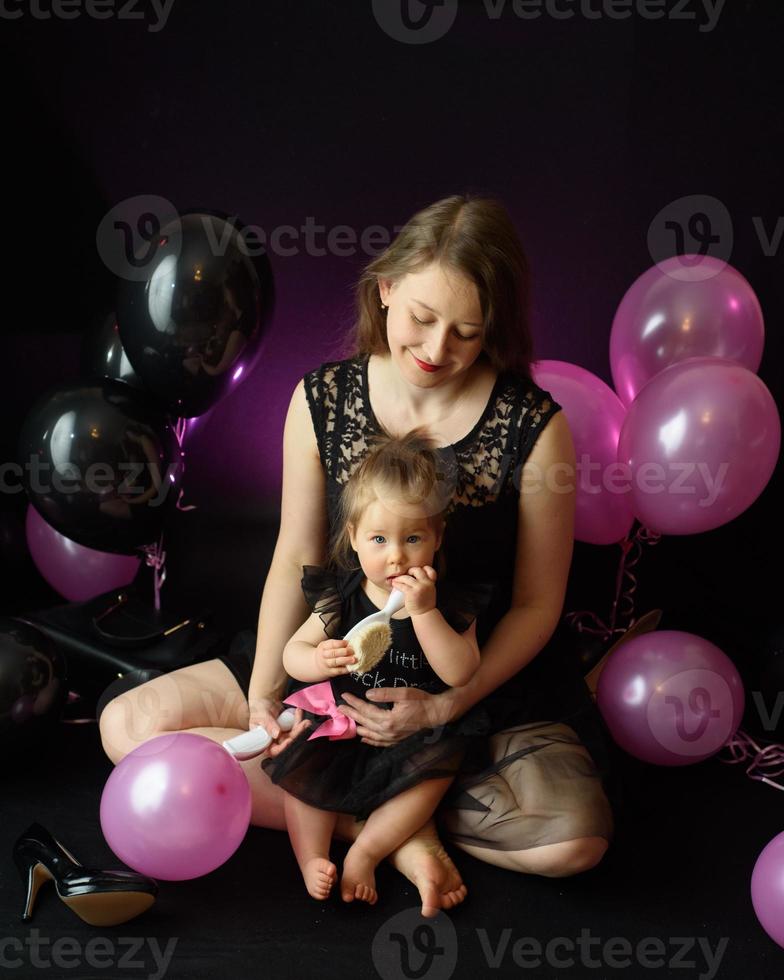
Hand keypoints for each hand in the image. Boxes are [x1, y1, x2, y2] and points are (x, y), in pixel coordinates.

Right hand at [247, 696, 310, 757]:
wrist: (264, 702)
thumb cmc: (258, 710)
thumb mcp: (261, 715)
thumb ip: (268, 724)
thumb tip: (276, 733)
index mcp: (263, 743)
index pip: (274, 750)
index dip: (282, 748)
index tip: (289, 740)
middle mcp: (273, 742)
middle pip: (287, 742)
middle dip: (296, 734)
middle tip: (303, 725)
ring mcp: (282, 736)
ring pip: (293, 735)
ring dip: (300, 728)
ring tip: (305, 720)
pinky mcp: (288, 730)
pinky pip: (295, 727)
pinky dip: (298, 720)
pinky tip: (298, 712)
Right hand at [313, 638, 356, 676]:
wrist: (316, 664)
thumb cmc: (326, 653)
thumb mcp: (328, 645)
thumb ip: (337, 644)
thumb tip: (350, 644)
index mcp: (324, 646)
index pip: (332, 644)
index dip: (340, 643)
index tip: (348, 643)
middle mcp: (324, 655)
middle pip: (333, 653)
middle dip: (344, 652)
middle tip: (352, 651)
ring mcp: (327, 664)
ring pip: (335, 662)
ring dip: (346, 660)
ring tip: (353, 659)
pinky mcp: (330, 672)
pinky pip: (338, 671)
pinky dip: (345, 669)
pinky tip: (351, 667)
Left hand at [337, 686, 452, 746]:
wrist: (437, 715)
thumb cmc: (422, 701)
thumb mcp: (404, 693)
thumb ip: (385, 694)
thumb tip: (367, 694)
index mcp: (388, 720)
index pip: (365, 710)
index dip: (354, 703)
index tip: (344, 697)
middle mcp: (388, 732)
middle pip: (364, 722)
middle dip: (351, 714)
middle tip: (339, 708)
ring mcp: (392, 738)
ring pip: (369, 734)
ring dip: (358, 726)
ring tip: (348, 720)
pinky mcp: (397, 741)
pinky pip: (379, 742)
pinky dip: (369, 740)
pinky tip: (363, 738)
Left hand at [391, 565, 436, 616]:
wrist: (424, 613)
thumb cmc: (424, 603)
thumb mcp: (429, 591)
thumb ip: (425, 583)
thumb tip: (413, 576)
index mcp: (431, 583)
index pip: (430, 570)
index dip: (424, 569)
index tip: (417, 572)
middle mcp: (427, 584)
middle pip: (417, 570)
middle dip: (410, 571)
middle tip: (405, 575)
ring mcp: (419, 588)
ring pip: (407, 577)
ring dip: (399, 578)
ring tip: (396, 580)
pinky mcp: (412, 593)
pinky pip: (402, 585)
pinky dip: (397, 584)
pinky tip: (394, 584)